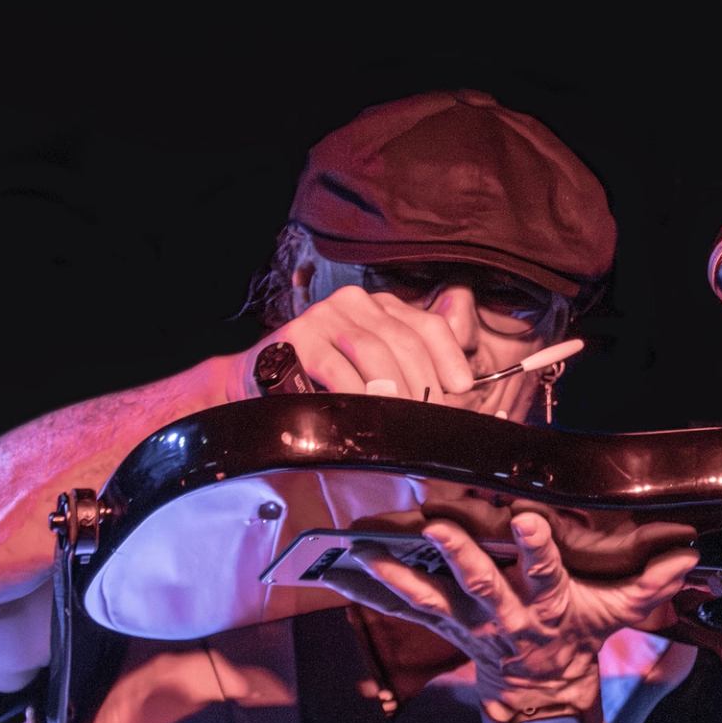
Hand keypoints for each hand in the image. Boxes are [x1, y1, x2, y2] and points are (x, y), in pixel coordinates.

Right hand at [228, 284, 484, 403]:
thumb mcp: (373, 369)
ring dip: (394, 390)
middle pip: (405, 341)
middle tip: (432, 418)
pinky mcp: (298, 337)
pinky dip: (356, 393)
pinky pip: (337, 368)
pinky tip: (366, 413)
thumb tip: (462, 388)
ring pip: (375, 352)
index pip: (429, 325)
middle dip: (424, 384)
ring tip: (404, 421)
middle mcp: (356, 302)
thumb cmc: (326, 381)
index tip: (462, 389)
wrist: (258, 381)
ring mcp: (325, 315)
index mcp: (382, 305)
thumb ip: (412, 369)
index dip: (449, 357)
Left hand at [318, 511, 699, 715]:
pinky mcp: (443, 627)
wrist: (542, 688)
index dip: (538, 550)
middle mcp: (504, 617)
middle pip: (480, 584)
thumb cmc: (578, 635)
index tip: (530, 519)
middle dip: (460, 555)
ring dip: (395, 573)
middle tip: (437, 524)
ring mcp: (468, 625)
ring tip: (363, 548)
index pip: (547, 574)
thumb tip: (686, 556)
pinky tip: (336, 571)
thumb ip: (649, 585)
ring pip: (430, 597)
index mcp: (549, 606)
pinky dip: (368, 590)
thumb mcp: (619, 613)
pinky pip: (401, 608)